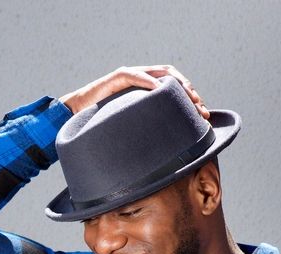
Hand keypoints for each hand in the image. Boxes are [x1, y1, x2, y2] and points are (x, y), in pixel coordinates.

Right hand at [60, 64, 210, 119]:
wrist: (77, 115)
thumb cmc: (104, 125)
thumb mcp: (133, 127)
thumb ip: (148, 130)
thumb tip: (171, 153)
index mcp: (148, 89)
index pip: (175, 86)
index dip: (191, 97)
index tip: (203, 114)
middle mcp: (142, 78)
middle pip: (173, 77)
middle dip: (189, 91)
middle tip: (200, 108)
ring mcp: (130, 75)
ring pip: (160, 73)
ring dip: (177, 84)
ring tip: (188, 97)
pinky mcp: (116, 78)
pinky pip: (136, 76)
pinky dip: (149, 82)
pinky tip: (160, 90)